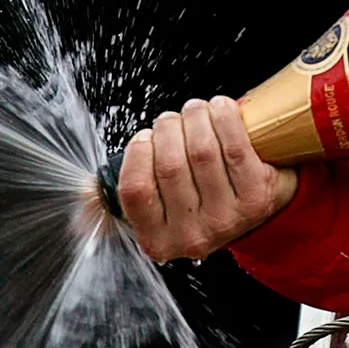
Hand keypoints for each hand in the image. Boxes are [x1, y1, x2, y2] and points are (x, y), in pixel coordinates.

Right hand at [115, 95, 298, 263]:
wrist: (263, 208)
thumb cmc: (201, 198)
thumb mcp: (161, 209)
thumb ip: (128, 195)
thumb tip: (85, 190)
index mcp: (159, 240)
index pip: (135, 190)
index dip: (138, 152)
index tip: (146, 136)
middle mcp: (193, 237)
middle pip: (170, 164)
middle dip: (167, 128)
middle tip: (172, 119)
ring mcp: (228, 219)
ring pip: (201, 151)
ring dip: (194, 117)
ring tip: (194, 110)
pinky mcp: (257, 198)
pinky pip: (234, 146)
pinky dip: (224, 116)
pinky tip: (219, 107)